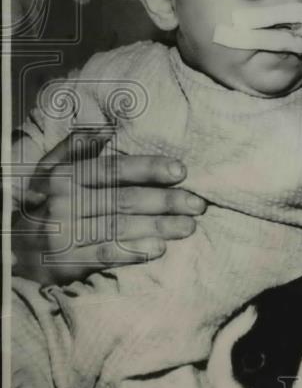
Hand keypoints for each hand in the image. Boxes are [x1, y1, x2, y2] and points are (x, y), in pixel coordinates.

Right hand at [11, 130, 204, 283]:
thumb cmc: (42, 202)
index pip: (113, 169)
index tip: (180, 170)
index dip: (148, 168)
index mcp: (65, 176)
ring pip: (120, 226)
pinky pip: (106, 254)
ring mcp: (65, 233)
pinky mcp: (68, 260)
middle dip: (165, 201)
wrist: (10, 246)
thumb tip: (108, 127)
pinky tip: (160, 248)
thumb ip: (77, 147)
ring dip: (159, 227)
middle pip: (123, 199)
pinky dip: (134, 251)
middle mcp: (65, 202)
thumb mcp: (49, 170)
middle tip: (197, 204)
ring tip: (189, 226)